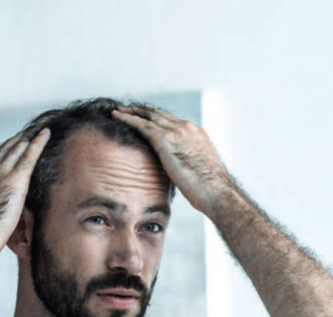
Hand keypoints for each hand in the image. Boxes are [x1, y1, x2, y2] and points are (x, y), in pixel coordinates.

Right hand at [0, 128, 49, 262]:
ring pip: (18, 148)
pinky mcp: (15, 180)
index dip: (5, 151)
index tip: (14, 144)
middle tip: (32, 129)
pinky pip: (29, 156)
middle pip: (6, 149)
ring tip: (42, 127)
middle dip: (20, 138)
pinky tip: (47, 133)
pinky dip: (38, 143)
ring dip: (31, 136)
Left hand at [111, 106, 233, 216]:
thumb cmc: (210, 190)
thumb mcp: (199, 171)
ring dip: (132, 111)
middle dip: (143, 111)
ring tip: (118, 110)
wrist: (217, 191)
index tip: (146, 118)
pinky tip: (116, 116)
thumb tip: (176, 172)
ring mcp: (177, 131)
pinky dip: (127, 118)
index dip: (157, 118)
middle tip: (128, 109)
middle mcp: (187, 128)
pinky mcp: (165, 139)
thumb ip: (186, 164)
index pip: (172, 121)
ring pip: (148, 115)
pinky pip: (141, 125)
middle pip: (159, 114)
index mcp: (196, 134)